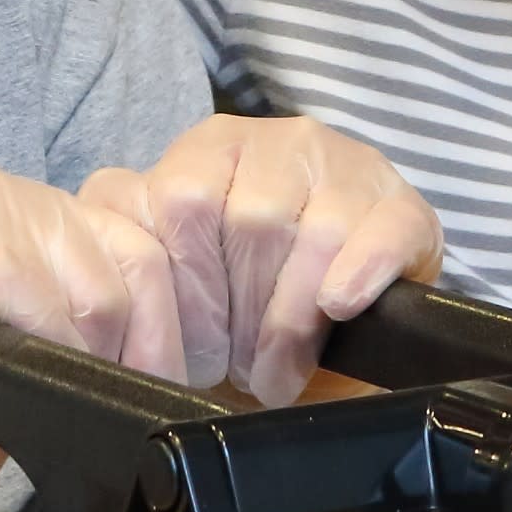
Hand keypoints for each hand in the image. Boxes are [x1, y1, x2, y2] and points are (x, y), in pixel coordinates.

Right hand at [0, 161, 184, 494]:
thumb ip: (57, 348)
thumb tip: (134, 393)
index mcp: (22, 205)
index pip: (140, 245)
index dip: (160, 328)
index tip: (148, 392)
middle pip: (127, 263)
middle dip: (125, 356)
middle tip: (88, 417)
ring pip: (80, 276)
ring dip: (75, 360)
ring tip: (27, 413)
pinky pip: (10, 280)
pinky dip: (31, 339)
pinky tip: (10, 378)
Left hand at [82, 113, 442, 404]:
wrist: (329, 307)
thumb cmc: (233, 291)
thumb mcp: (169, 259)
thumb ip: (125, 237)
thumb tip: (106, 256)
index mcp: (215, 147)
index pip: (185, 200)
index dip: (187, 284)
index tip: (189, 338)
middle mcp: (283, 143)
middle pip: (253, 223)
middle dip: (241, 315)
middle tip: (238, 366)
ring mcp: (351, 169)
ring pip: (317, 234)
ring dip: (293, 319)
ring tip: (278, 368)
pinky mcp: (405, 207)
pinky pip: (386, 232)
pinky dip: (362, 272)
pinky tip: (338, 307)